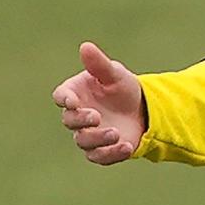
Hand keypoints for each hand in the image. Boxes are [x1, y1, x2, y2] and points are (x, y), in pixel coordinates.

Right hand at [52, 42, 145, 163]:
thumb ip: (99, 64)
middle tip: (96, 116)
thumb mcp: (115, 74)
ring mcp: (88, 134)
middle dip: (81, 120)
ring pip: (83, 142)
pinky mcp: (102, 149)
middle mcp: (78, 116)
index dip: (64, 99)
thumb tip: (86, 47)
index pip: (61, 97)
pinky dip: (111, 154)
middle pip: (69, 121)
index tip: (72, 101)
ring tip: (116, 133)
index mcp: (75, 94)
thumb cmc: (122, 87)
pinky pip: (99, 157)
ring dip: (98, 139)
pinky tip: (126, 147)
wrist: (143, 109)